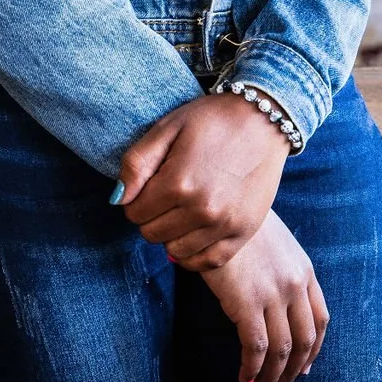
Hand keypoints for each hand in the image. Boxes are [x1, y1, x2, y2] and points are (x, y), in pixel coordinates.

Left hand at [115, 93, 289, 269]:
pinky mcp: (243, 232)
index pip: (134, 212)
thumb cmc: (211, 119)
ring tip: (181, 209)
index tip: (149, 185)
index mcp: (178, 182)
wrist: (262, 119)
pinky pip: (207, 262)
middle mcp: (201, 209)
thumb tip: (118, 199)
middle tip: (165, 195)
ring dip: (171, 234)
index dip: (136, 199)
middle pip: (152, 233)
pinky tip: (193, 233)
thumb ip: (136, 163)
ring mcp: (225, 224)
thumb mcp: (167, 127)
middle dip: (151, 216)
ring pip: (175, 251)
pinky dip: (193, 254)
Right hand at [203, 209, 328, 381]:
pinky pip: (255, 348)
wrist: (218, 207)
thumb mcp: (274, 240)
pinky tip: (244, 378)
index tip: (304, 367)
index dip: (313, 349)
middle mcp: (295, 284)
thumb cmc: (239, 222)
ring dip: (272, 378)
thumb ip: (282, 269)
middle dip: (294, 371)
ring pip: (281, 351)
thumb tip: (274, 300)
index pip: (321, 319)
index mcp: (304, 269)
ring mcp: (273, 294)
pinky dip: (252, 369)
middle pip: (305, 340)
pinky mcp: (247, 303)